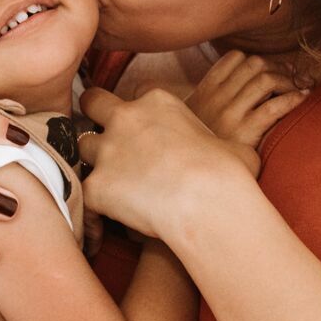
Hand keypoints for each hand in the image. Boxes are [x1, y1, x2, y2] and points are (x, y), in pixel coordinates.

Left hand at [78, 86, 252, 240]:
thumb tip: (237, 157)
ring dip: (94, 163)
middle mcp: (126, 118)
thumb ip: (221, 146)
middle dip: (94, 116)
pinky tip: (106, 225)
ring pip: (83, 148)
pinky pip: (83, 196)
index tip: (145, 129)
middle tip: (104, 137)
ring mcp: (107, 151)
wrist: (207, 201)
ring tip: (111, 186)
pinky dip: (94, 210)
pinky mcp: (96, 186)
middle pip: (94, 103)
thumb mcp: (234, 147)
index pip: (137, 95)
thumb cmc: (228, 174)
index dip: (139, 113)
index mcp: (158, 102)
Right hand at [186, 51, 306, 154]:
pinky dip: (293, 98)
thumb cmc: (204, 144)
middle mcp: (217, 98)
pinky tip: (302, 98)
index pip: (235, 58)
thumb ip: (214, 95)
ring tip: (297, 89)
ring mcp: (231, 114)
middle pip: (255, 65)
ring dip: (288, 81)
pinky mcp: (245, 132)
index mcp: (205, 89)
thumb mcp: (197, 114)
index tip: (272, 69)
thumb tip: (248, 79)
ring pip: (266, 80)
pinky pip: (274, 107)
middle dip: (278, 67)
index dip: (258, 61)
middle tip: (292, 77)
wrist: (198, 173)